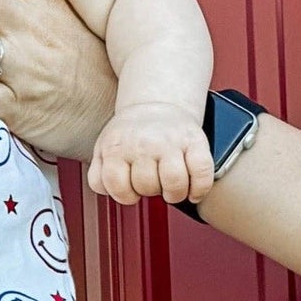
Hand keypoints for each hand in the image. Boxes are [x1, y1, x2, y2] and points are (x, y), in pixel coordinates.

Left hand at [87, 101, 213, 204]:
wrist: (156, 104)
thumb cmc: (130, 134)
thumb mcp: (104, 149)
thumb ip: (98, 175)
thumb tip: (105, 190)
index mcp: (118, 146)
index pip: (117, 186)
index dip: (125, 195)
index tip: (131, 190)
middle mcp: (144, 143)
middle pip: (147, 187)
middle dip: (149, 191)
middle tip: (152, 181)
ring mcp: (171, 141)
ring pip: (174, 183)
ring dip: (174, 194)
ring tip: (171, 189)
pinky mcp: (196, 141)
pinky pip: (202, 172)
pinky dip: (200, 189)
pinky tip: (193, 192)